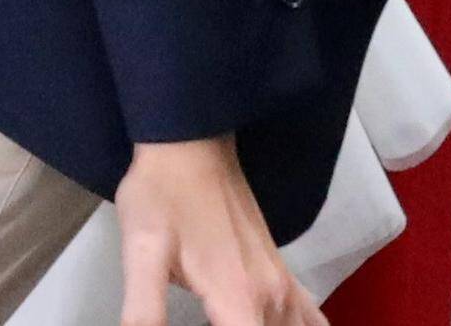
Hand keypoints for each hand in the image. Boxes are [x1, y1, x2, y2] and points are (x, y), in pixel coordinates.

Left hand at [113, 136, 321, 325]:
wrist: (189, 143)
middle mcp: (271, 300)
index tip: (210, 323)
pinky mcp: (280, 272)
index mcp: (239, 302)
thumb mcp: (140, 256)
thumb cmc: (161, 197)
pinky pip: (310, 318)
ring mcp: (282, 286)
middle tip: (210, 317)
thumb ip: (144, 315)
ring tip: (234, 322)